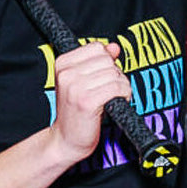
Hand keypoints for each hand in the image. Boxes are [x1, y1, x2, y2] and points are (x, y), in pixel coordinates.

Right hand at [50, 42, 130, 163]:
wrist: (65, 140)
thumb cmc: (75, 111)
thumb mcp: (83, 81)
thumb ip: (98, 61)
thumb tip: (114, 47)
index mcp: (62, 63)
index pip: (97, 48)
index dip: (106, 62)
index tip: (102, 77)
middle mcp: (66, 74)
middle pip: (107, 60)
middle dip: (115, 74)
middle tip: (108, 90)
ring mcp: (75, 88)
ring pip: (115, 74)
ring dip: (121, 86)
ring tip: (111, 98)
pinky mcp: (87, 102)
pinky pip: (117, 88)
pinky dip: (124, 94)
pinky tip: (116, 103)